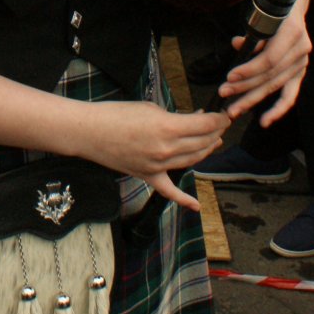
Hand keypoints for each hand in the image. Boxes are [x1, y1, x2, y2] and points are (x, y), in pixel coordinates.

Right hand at [81, 101, 228, 210]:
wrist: (90, 132)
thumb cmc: (116, 114)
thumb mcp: (150, 108)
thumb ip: (173, 117)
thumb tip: (191, 120)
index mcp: (168, 128)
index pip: (205, 126)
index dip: (218, 120)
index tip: (223, 115)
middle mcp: (167, 150)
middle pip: (202, 143)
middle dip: (215, 132)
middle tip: (220, 124)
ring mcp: (158, 166)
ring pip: (192, 160)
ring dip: (206, 150)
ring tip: (214, 141)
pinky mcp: (148, 176)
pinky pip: (169, 191)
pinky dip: (184, 199)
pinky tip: (196, 205)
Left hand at [216, 0, 310, 125]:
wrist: (291, 9)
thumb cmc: (271, 13)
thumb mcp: (260, 18)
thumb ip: (251, 34)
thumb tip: (237, 45)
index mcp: (292, 33)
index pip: (269, 59)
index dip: (249, 70)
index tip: (230, 76)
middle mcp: (300, 50)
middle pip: (270, 76)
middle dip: (244, 87)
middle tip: (223, 94)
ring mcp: (302, 64)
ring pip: (275, 86)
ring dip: (252, 99)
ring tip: (233, 110)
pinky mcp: (300, 74)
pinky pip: (290, 95)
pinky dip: (278, 110)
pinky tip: (264, 122)